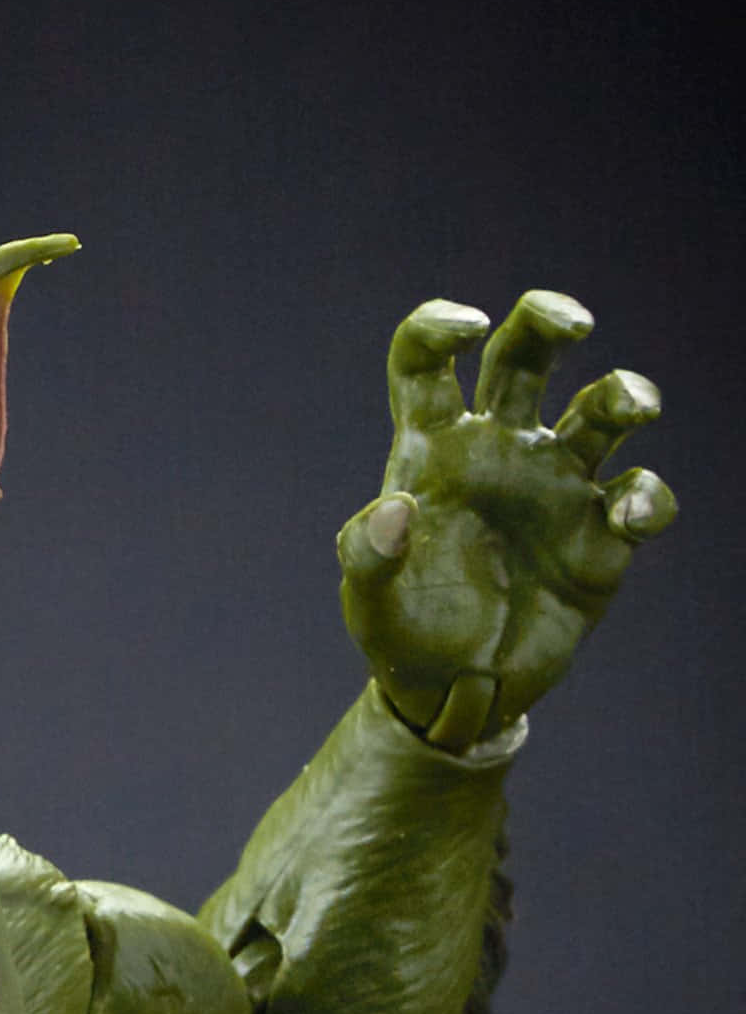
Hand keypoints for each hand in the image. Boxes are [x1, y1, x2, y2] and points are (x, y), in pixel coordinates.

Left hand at [338, 291, 675, 750]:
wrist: (451, 692)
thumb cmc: (399, 635)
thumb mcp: (366, 603)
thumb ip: (368, 556)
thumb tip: (394, 508)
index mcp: (431, 450)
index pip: (427, 365)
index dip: (440, 328)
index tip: (466, 326)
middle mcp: (498, 451)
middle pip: (526, 357)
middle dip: (549, 321)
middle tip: (573, 325)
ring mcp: (555, 487)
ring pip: (600, 411)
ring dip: (623, 394)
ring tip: (630, 408)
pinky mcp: (601, 536)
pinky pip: (641, 495)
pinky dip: (648, 498)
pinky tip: (631, 517)